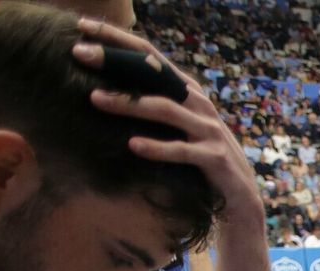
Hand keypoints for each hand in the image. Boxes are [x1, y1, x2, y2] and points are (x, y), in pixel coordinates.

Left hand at [72, 20, 262, 218]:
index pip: (151, 55)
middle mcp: (200, 104)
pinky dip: (157, 148)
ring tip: (95, 99)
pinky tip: (132, 145)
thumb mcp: (180, 124)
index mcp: (188, 91)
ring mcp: (209, 130)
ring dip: (129, 104)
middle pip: (156, 74)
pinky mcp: (215, 158)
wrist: (240, 196)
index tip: (82, 25)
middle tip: (79, 53)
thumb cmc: (202, 157)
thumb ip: (157, 103)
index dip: (118, 38)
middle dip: (117, 61)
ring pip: (166, 109)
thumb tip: (108, 85)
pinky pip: (182, 151)